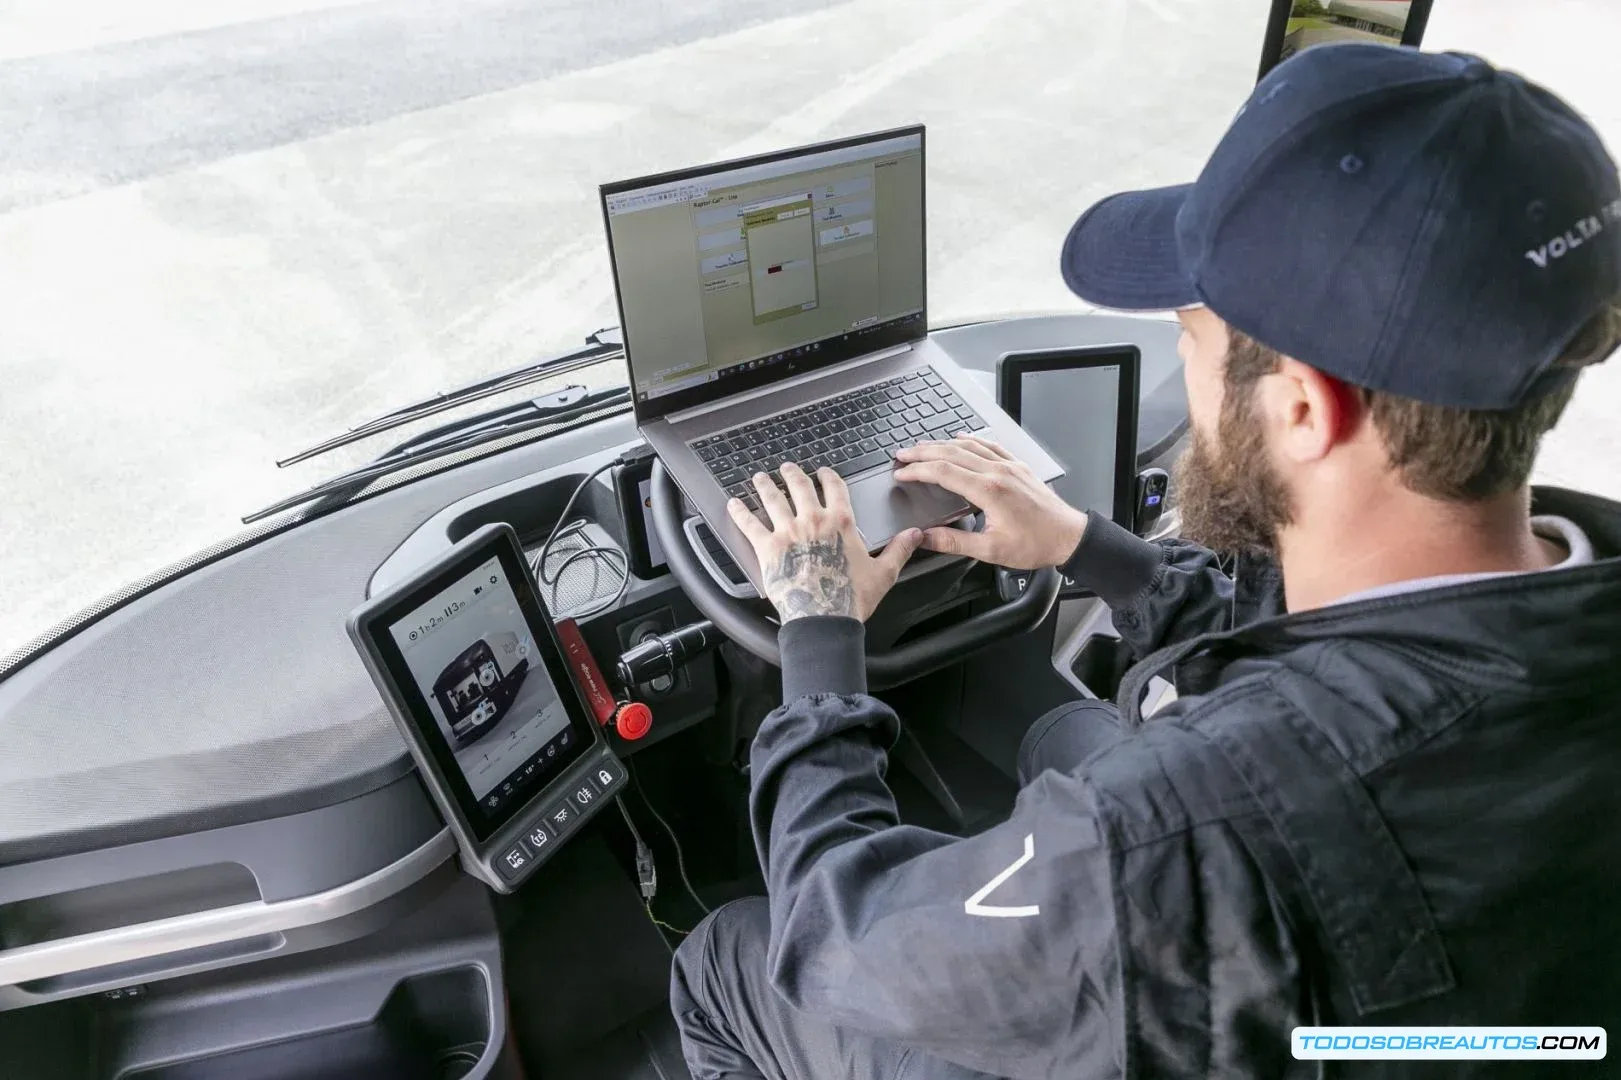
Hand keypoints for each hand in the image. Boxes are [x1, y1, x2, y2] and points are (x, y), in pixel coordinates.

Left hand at [727, 462, 921, 622]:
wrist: (825, 618)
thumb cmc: (852, 598)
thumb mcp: (884, 572)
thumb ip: (899, 549)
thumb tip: (915, 534)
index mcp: (841, 523)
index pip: (835, 487)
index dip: (828, 476)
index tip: (823, 471)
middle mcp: (813, 520)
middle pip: (800, 486)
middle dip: (793, 473)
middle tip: (787, 467)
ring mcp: (788, 531)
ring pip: (773, 498)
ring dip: (765, 485)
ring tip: (760, 477)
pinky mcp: (767, 547)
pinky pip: (749, 524)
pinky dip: (739, 512)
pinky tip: (733, 503)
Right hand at [893, 434, 1086, 568]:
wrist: (1068, 537)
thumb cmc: (1036, 544)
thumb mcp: (991, 550)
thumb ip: (954, 542)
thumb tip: (925, 537)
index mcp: (989, 491)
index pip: (943, 472)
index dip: (918, 471)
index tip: (902, 474)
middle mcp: (998, 473)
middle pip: (951, 453)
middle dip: (923, 452)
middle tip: (902, 455)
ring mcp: (1009, 467)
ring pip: (969, 446)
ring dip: (942, 444)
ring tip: (923, 447)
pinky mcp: (1018, 467)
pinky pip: (990, 446)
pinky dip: (972, 440)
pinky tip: (962, 438)